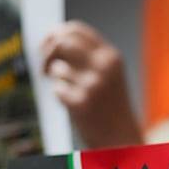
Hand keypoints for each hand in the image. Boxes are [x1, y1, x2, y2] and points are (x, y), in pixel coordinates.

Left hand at [40, 21, 143, 148]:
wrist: (123, 139)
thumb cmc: (111, 107)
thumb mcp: (108, 74)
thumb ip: (86, 56)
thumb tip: (52, 39)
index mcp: (111, 57)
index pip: (77, 30)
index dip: (57, 33)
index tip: (47, 44)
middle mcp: (103, 67)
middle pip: (62, 42)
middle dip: (47, 52)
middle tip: (45, 68)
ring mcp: (92, 84)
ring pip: (57, 68)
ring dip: (58, 80)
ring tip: (73, 94)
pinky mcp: (80, 102)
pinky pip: (57, 89)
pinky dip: (61, 96)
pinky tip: (76, 106)